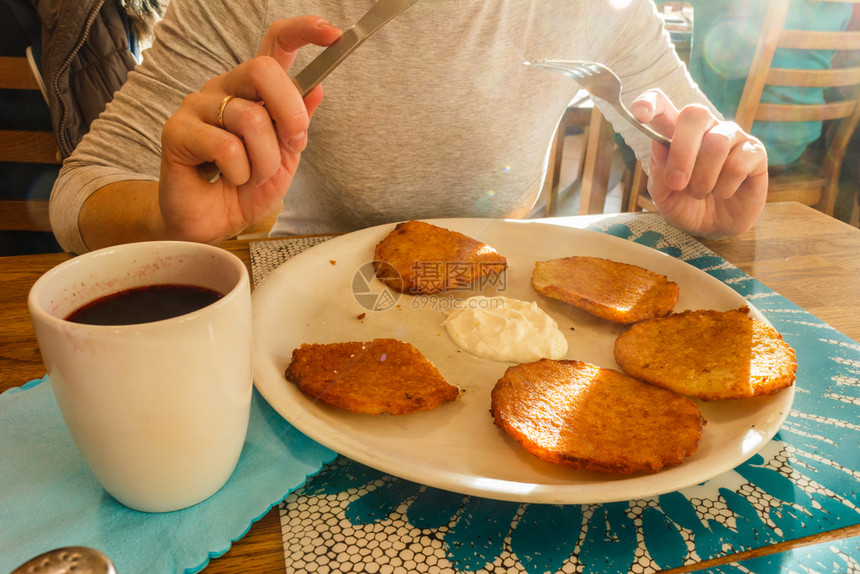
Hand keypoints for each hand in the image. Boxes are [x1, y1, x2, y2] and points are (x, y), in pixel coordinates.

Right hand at [158, 16, 341, 243]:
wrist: (212, 224)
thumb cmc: (245, 188)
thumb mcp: (284, 158)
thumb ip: (297, 124)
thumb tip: (318, 88)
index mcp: (253, 91)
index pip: (275, 44)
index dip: (304, 32)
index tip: (334, 35)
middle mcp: (224, 89)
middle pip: (263, 70)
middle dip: (290, 112)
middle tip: (293, 143)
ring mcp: (197, 106)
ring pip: (250, 118)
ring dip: (264, 160)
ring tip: (251, 176)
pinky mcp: (177, 130)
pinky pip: (226, 146)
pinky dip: (239, 172)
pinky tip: (227, 178)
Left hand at [629, 89, 767, 238]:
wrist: (716, 228)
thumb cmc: (687, 207)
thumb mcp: (665, 198)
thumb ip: (659, 176)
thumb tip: (659, 147)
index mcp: (676, 134)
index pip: (662, 106)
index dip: (650, 103)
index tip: (640, 113)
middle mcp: (705, 129)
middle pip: (695, 113)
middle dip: (682, 151)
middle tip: (677, 183)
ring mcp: (732, 137)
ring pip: (717, 142)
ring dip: (704, 177)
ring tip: (701, 194)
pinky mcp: (755, 152)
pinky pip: (739, 162)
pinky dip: (725, 185)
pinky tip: (723, 193)